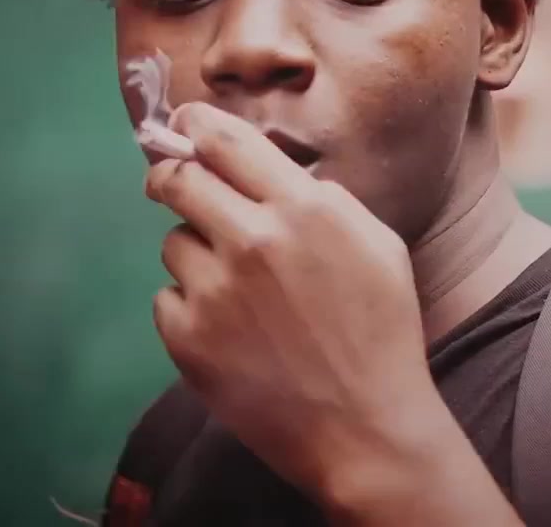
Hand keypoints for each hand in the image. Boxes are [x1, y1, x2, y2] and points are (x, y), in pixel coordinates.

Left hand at [145, 102, 453, 512]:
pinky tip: (231, 333)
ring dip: (196, 254)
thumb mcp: (377, 244)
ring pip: (174, 243)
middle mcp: (253, 239)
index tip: (181, 123)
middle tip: (173, 186)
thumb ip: (323, 199)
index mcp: (304, 208)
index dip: (194, 125)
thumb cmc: (382, 332)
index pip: (226, 141)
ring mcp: (215, 290)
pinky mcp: (188, 338)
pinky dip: (191, 309)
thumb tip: (270, 170)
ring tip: (237, 290)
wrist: (366, 427)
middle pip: (178, 180)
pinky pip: (168, 300)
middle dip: (171, 177)